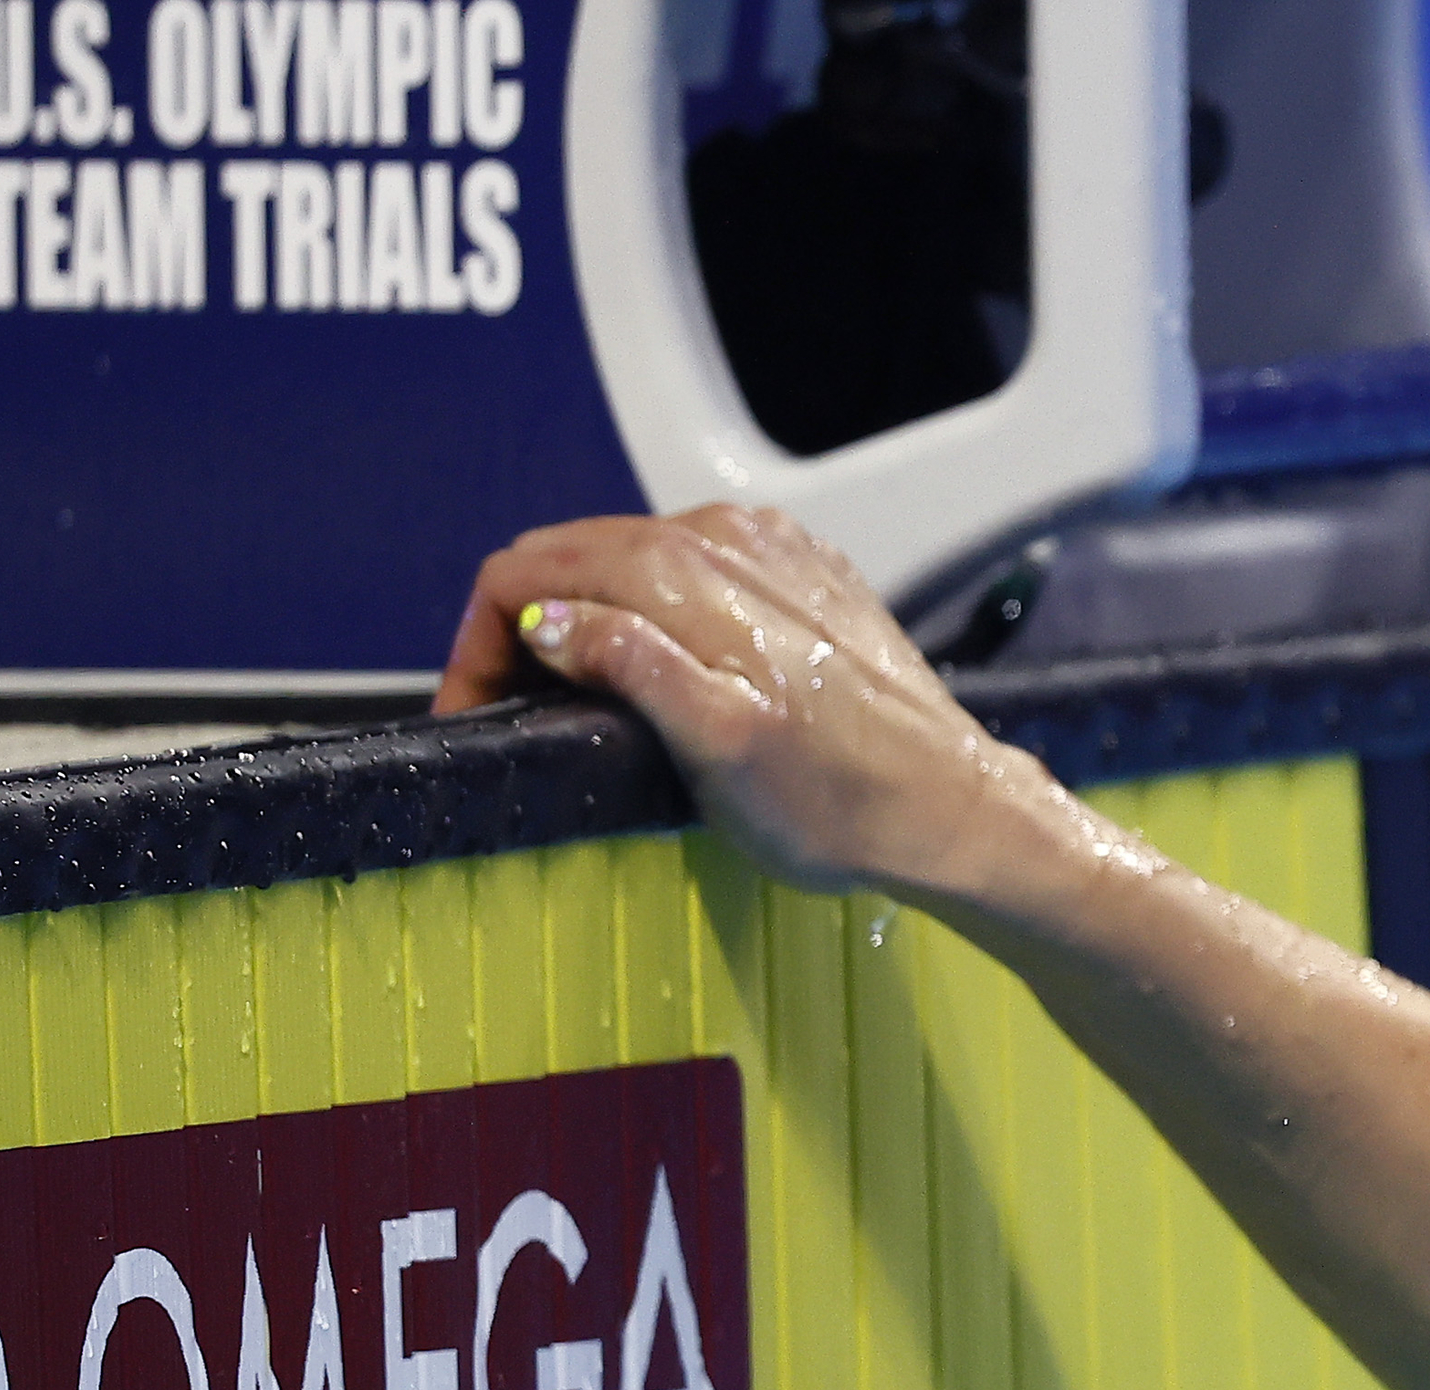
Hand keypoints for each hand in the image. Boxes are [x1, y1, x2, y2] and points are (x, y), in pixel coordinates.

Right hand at [434, 506, 1089, 902]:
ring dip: (586, 617)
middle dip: (523, 625)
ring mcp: (768, 552)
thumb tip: (546, 620)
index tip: (476, 708)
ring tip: (579, 699)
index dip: (480, 640)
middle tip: (511, 710)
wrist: (953, 810)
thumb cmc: (841, 800)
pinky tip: (661, 671)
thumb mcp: (712, 745)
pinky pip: (695, 573)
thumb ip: (623, 665)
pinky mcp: (802, 578)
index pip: (528, 569)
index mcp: (685, 570)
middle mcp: (724, 539)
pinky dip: (654, 610)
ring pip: (630, 560)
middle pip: (573, 555)